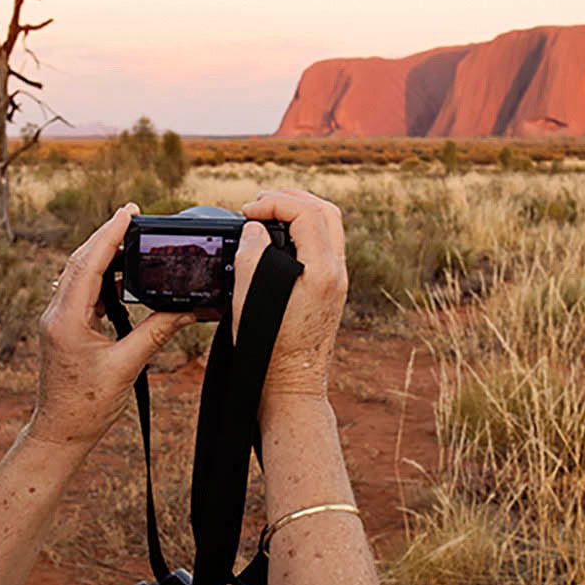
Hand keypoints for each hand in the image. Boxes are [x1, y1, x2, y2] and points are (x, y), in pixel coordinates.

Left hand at [28, 204, 194, 448]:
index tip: (128, 212)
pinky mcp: (64, 328)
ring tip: (130, 238)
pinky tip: (119, 275)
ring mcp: (58, 320)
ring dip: (102, 254)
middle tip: (132, 215)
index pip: (89, 264)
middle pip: (80, 261)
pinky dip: (100, 277)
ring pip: (79, 274)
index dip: (109, 235)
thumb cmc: (87, 406)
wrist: (60, 433)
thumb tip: (187, 309)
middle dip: (106, 236)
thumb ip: (156, 332)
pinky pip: (81, 292)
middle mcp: (57, 314)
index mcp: (67, 320)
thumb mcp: (127, 367)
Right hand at [233, 189, 346, 414]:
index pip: (306, 212)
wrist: (291, 385)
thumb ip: (252, 254)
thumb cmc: (269, 348)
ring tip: (266, 216)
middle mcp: (337, 272)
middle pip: (326, 211)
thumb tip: (255, 229)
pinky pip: (323, 246)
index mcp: (323, 270)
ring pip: (328, 227)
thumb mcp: (250, 297)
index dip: (274, 203)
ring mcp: (337, 282)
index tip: (247, 212)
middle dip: (290, 199)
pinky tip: (277, 241)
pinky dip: (302, 232)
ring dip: (299, 213)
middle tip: (259, 204)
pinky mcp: (330, 291)